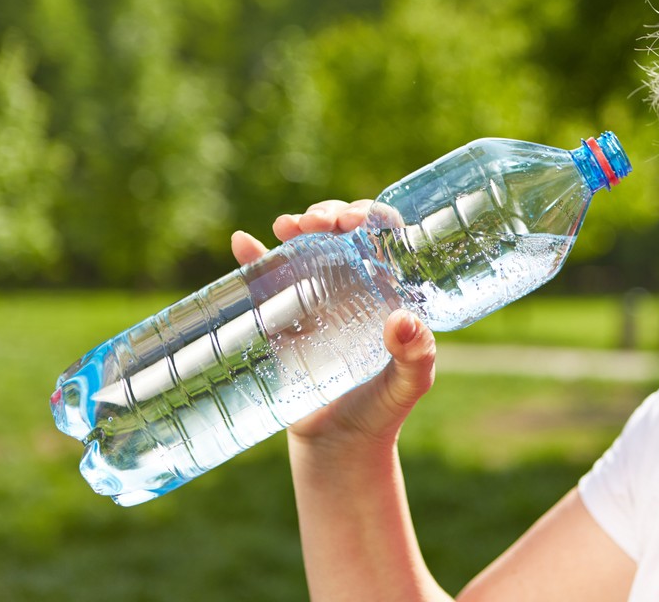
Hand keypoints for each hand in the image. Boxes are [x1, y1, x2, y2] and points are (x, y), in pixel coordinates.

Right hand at [230, 200, 436, 448]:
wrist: (338, 445)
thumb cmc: (382, 411)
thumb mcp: (408, 385)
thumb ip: (415, 357)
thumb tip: (402, 319)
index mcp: (389, 290)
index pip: (385, 238)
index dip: (372, 217)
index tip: (355, 221)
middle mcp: (354, 285)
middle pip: (343, 233)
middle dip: (329, 214)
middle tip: (318, 224)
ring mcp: (317, 297)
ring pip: (308, 245)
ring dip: (297, 225)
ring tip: (288, 227)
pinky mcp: (284, 316)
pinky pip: (267, 279)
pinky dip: (253, 256)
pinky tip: (243, 242)